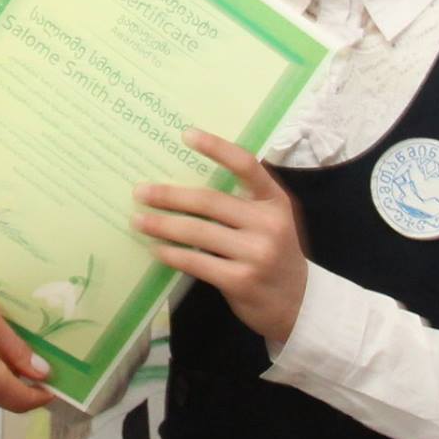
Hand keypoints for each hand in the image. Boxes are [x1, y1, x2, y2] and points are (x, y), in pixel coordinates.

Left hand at [135, 130, 307, 347]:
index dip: (217, 148)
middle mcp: (269, 223)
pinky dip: (172, 254)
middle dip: (170, 196)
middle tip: (140, 192)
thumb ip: (242, 201)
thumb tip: (185, 182)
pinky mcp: (241, 280)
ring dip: (163, 225)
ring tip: (138, 220)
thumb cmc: (274, 253)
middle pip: (210, 201)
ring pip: (198, 232)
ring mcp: (256, 254)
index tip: (186, 135)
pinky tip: (156, 249)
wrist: (299, 303)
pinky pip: (197, 262)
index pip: (246, 165)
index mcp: (275, 200)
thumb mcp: (270, 220)